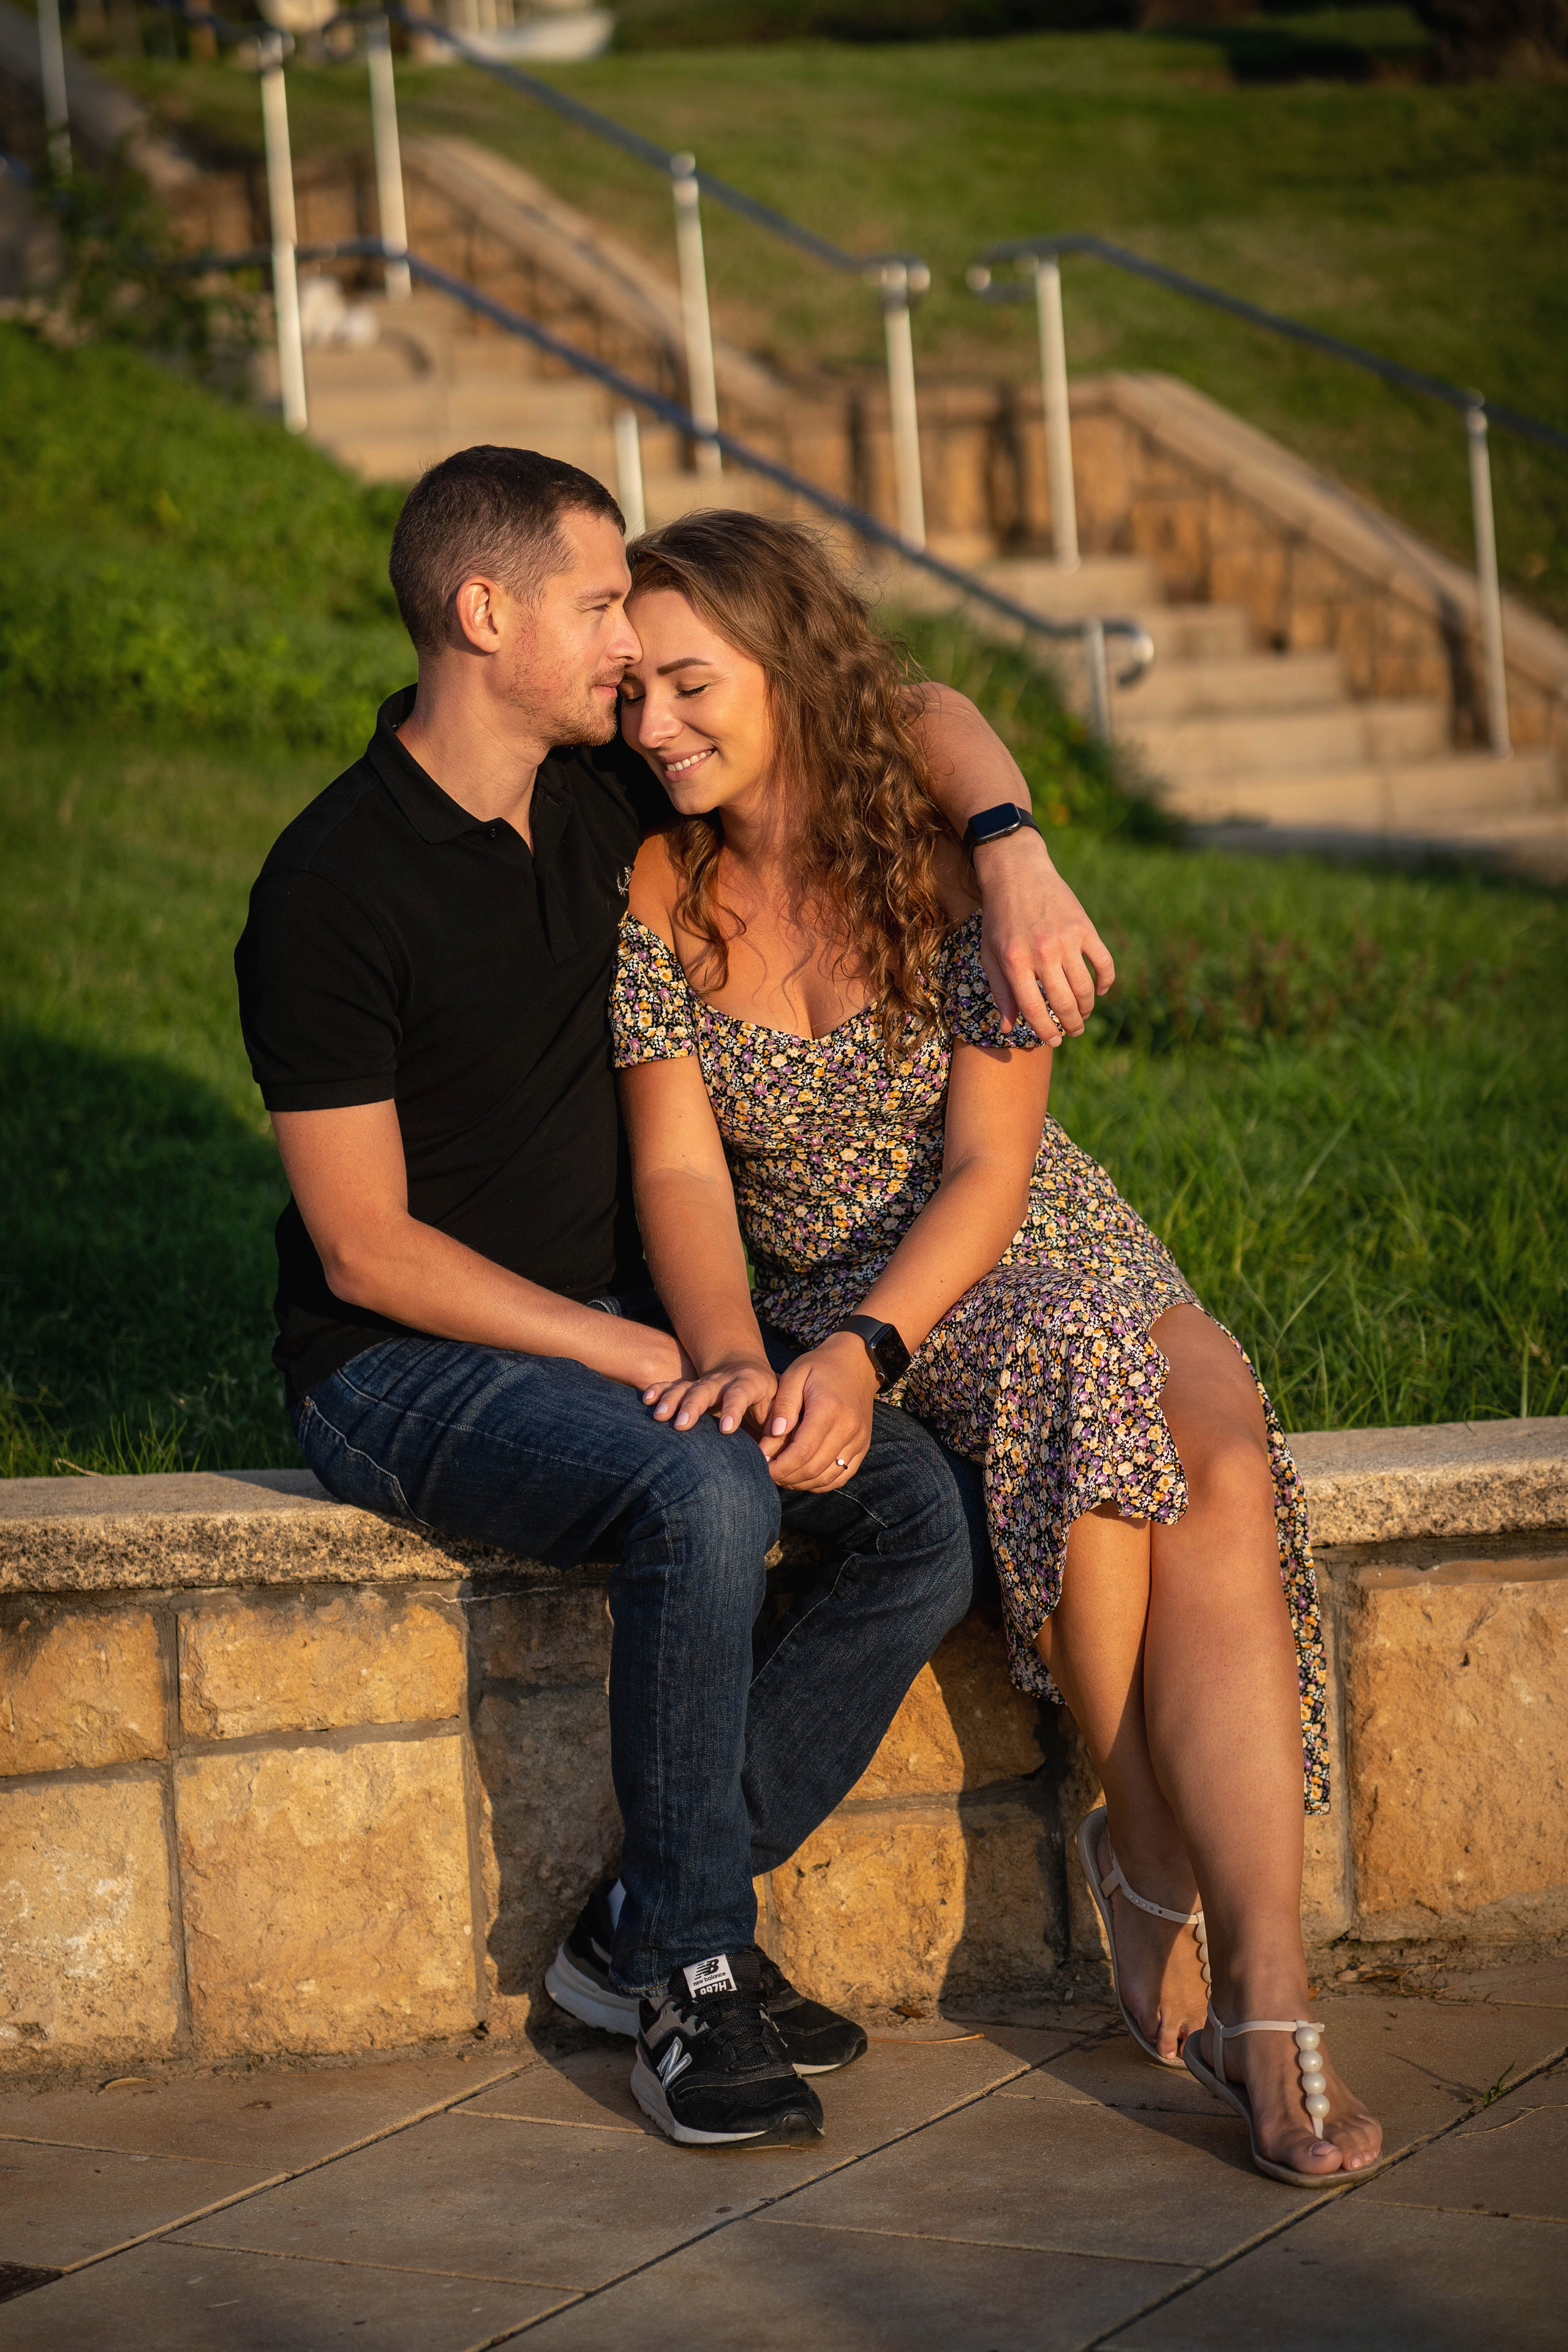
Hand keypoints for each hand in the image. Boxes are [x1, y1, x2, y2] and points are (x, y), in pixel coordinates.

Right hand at [642, 1353, 777, 1435]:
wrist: (744, 1366)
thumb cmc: (765, 1395)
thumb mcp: (777, 1403)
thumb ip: (778, 1422)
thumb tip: (777, 1443)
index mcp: (749, 1382)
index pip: (740, 1394)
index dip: (733, 1410)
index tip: (726, 1429)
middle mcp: (723, 1380)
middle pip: (706, 1390)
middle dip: (693, 1406)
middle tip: (682, 1425)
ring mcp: (702, 1381)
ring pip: (685, 1388)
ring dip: (671, 1401)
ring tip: (659, 1416)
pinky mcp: (688, 1385)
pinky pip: (671, 1385)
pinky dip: (658, 1391)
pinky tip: (646, 1400)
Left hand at [757, 1334, 877, 1491]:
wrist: (858, 1362)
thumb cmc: (821, 1366)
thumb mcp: (795, 1375)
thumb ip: (783, 1406)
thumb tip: (772, 1437)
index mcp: (829, 1410)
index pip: (802, 1451)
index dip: (779, 1466)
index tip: (761, 1466)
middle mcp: (848, 1429)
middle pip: (813, 1469)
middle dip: (786, 1476)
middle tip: (766, 1472)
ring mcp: (859, 1440)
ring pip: (827, 1478)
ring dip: (801, 1483)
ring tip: (782, 1474)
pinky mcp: (863, 1446)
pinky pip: (841, 1476)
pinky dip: (819, 1483)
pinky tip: (802, 1475)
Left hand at [973, 829, 1114, 1038]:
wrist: (1017, 873)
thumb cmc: (999, 918)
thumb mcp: (990, 955)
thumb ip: (1001, 992)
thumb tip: (1009, 1029)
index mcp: (1015, 962)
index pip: (1034, 1010)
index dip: (1046, 1031)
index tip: (1054, 1041)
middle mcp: (1042, 953)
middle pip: (1064, 1003)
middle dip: (1071, 1025)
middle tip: (1074, 1031)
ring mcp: (1066, 939)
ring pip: (1085, 988)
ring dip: (1087, 1008)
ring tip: (1083, 1014)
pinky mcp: (1084, 927)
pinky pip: (1104, 963)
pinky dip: (1106, 981)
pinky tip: (1100, 990)